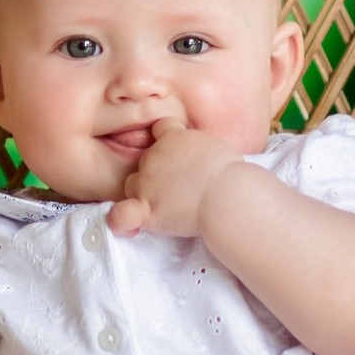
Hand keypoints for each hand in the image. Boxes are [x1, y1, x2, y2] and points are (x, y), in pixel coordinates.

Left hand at [107, 119, 245, 237]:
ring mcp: (147, 182)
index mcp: (174, 137)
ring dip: (143, 192)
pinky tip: (133, 225)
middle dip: (158, 171)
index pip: (160, 128)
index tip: (179, 154)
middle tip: (181, 186)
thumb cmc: (232, 174)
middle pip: (145, 160)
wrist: (227, 195)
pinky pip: (122, 214)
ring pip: (132, 184)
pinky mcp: (147, 209)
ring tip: (165, 205)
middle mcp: (155, 156)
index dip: (166, 140)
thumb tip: (200, 162)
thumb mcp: (217, 148)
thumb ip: (200, 150)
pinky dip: (123, 220)